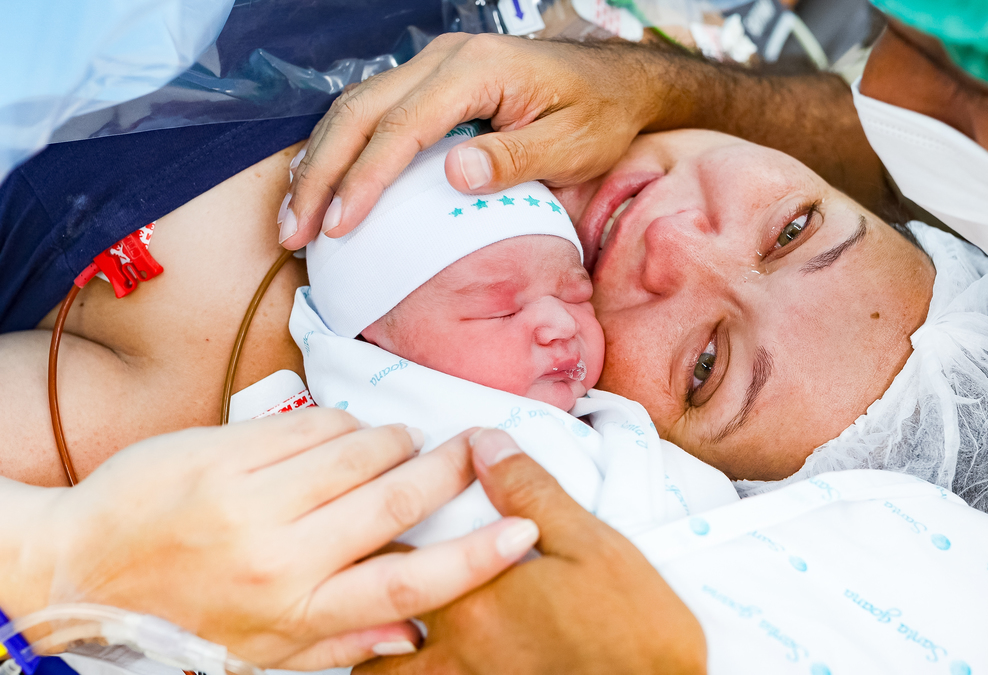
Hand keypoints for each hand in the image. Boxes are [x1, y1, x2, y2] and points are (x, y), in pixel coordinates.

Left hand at [1, 411, 538, 669]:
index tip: (524, 529)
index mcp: (296, 614)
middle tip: (474, 451)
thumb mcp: (259, 655)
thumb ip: (341, 642)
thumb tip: (414, 634)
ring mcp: (249, 500)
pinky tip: (341, 434)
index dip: (475, 557)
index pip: (408, 588)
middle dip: (447, 472)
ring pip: (359, 451)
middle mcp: (279, 557)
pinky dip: (341, 424)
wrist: (74, 568)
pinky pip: (310, 423)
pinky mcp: (222, 453)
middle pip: (395, 504)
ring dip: (392, 442)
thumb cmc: (175, 619)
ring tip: (397, 446)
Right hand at [282, 34, 671, 247]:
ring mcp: (433, 66)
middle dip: (320, 175)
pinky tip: (322, 186)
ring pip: (354, 109)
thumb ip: (514, 158)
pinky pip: (371, 112)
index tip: (338, 226)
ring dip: (319, 163)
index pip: (402, 127)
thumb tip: (455, 174)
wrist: (615, 82)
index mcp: (477, 70)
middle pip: (359, 113)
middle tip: (294, 232)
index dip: (364, 178)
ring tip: (293, 218)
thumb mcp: (571, 143)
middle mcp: (443, 60)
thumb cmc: (598, 115)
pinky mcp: (432, 82)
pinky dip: (340, 150)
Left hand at [354, 429, 706, 673]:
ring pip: (379, 674)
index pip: (394, 557)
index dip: (382, 533)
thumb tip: (484, 446)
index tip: (390, 518)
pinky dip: (415, 673)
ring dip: (381, 649)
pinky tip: (444, 659)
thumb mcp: (592, 545)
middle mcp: (453, 655)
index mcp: (474, 598)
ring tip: (401, 624)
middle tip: (378, 568)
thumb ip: (531, 494)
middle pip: (369, 621)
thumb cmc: (634, 629)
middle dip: (365, 593)